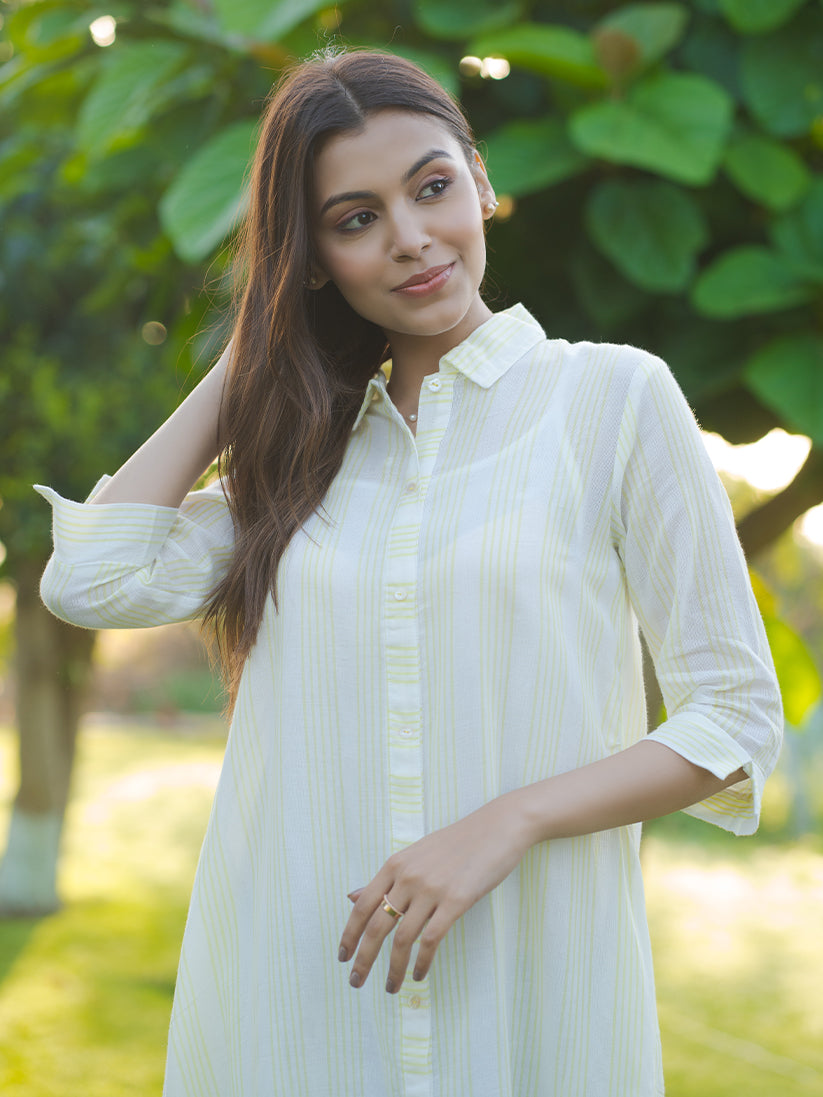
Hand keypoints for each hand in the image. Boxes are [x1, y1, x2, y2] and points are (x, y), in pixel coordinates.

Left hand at [337, 790, 531, 993]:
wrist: (497, 827)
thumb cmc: (456, 842)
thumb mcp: (416, 854)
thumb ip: (386, 879)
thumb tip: (351, 895)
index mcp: (395, 864)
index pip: (362, 906)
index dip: (348, 934)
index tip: (342, 957)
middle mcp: (408, 877)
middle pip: (375, 926)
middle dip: (363, 959)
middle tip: (356, 982)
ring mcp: (432, 889)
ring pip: (402, 939)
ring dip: (393, 969)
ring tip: (390, 987)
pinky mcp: (456, 901)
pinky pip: (431, 940)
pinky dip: (422, 962)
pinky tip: (419, 975)